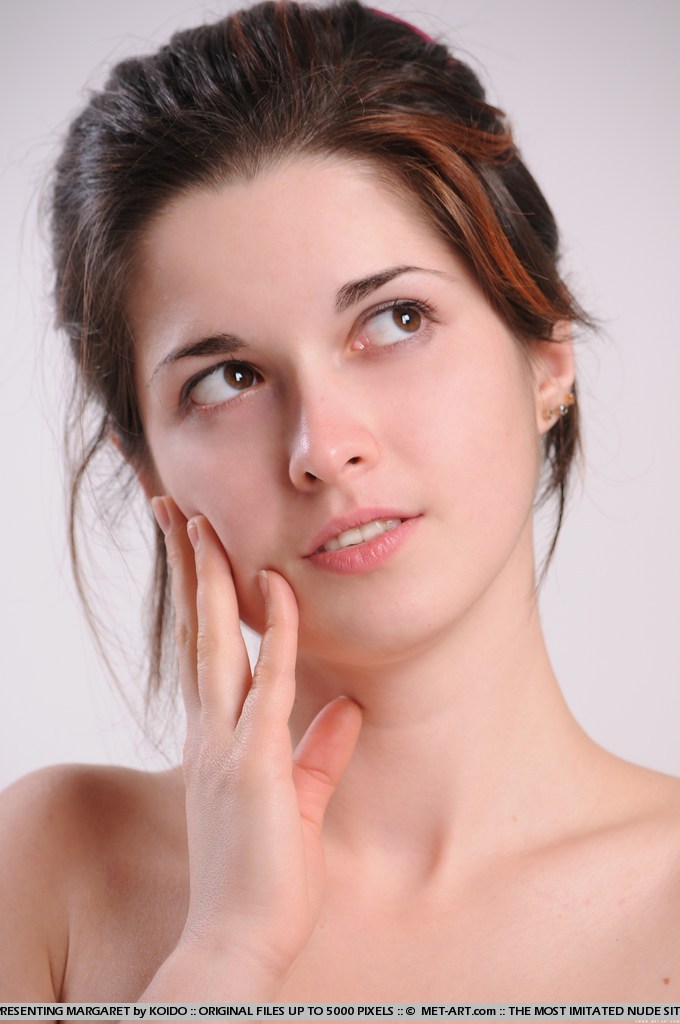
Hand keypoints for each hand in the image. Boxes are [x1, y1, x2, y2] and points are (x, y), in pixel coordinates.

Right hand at [152, 497, 361, 989]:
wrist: (239, 942)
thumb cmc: (265, 877)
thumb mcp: (300, 799)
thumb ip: (320, 749)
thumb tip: (347, 708)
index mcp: (215, 739)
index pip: (202, 649)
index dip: (196, 595)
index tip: (195, 546)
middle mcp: (209, 732)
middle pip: (193, 631)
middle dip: (185, 567)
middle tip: (173, 508)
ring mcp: (225, 746)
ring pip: (213, 644)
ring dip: (210, 580)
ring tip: (201, 522)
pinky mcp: (254, 766)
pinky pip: (268, 685)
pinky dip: (274, 634)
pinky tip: (278, 589)